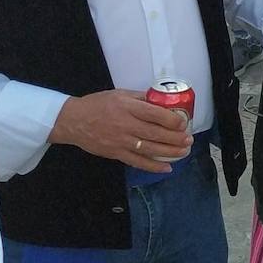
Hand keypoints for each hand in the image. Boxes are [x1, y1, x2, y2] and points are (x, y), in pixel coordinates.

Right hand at [50, 89, 192, 173]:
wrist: (72, 121)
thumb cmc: (98, 104)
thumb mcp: (120, 94)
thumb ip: (141, 98)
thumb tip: (163, 102)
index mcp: (128, 107)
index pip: (155, 115)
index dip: (172, 120)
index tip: (183, 123)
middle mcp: (126, 125)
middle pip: (155, 134)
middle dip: (175, 138)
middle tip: (189, 140)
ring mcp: (121, 141)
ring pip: (150, 149)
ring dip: (170, 152)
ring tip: (184, 152)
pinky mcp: (115, 153)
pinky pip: (137, 162)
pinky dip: (153, 166)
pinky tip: (167, 168)